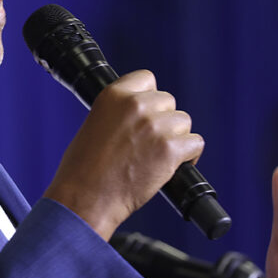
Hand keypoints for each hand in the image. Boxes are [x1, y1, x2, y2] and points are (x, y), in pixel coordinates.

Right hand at [43, 70, 203, 239]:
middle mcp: (136, 105)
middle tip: (151, 142)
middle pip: (168, 102)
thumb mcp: (94, 124)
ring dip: (176, 138)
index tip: (147, 113)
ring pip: (184, 122)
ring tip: (160, 156)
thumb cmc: (82, 170)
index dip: (150, 98)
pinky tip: (175, 166)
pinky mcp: (169, 150)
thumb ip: (118, 113)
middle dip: (163, 120)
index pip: (147, 79)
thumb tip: (139, 115)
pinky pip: (195, 143)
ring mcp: (154, 126)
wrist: (84, 198)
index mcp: (114, 95)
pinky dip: (189, 156)